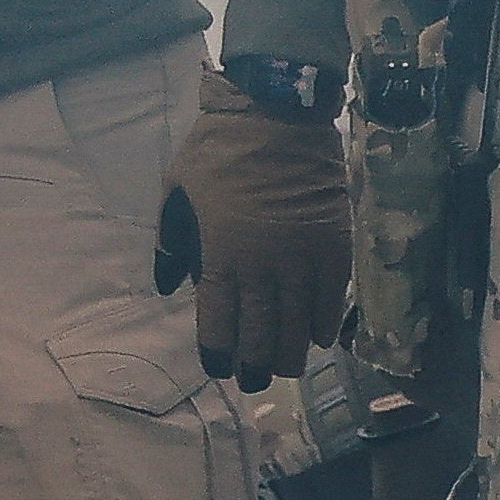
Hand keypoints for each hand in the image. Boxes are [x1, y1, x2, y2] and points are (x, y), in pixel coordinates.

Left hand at [156, 85, 352, 390]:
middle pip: (262, 328)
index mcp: (220, 253)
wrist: (275, 116)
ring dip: (292, 350)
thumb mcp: (175, 192)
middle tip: (255, 383)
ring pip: (299, 319)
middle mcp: (262, 264)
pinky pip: (331, 295)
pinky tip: (319, 339)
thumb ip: (172, 242)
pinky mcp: (334, 244)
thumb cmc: (218, 153)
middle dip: (256, 361)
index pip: (219, 316)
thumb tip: (165, 285)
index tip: (220, 369)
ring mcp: (302, 256)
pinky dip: (325, 321)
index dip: (219, 348)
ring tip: (287, 370)